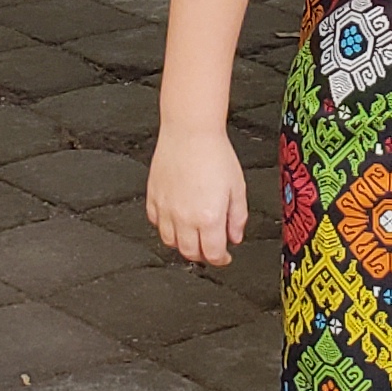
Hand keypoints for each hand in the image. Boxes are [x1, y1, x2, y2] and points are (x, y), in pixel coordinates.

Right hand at [147, 123, 252, 270]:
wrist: (190, 131)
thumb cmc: (214, 154)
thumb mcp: (238, 188)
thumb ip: (237, 217)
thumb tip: (235, 237)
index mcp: (208, 217)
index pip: (212, 254)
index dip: (221, 260)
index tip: (224, 256)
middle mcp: (184, 217)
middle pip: (189, 253)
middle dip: (202, 255)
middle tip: (209, 247)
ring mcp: (166, 208)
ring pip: (169, 241)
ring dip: (183, 243)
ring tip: (193, 234)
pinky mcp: (153, 197)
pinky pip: (156, 222)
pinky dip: (166, 226)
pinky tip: (176, 218)